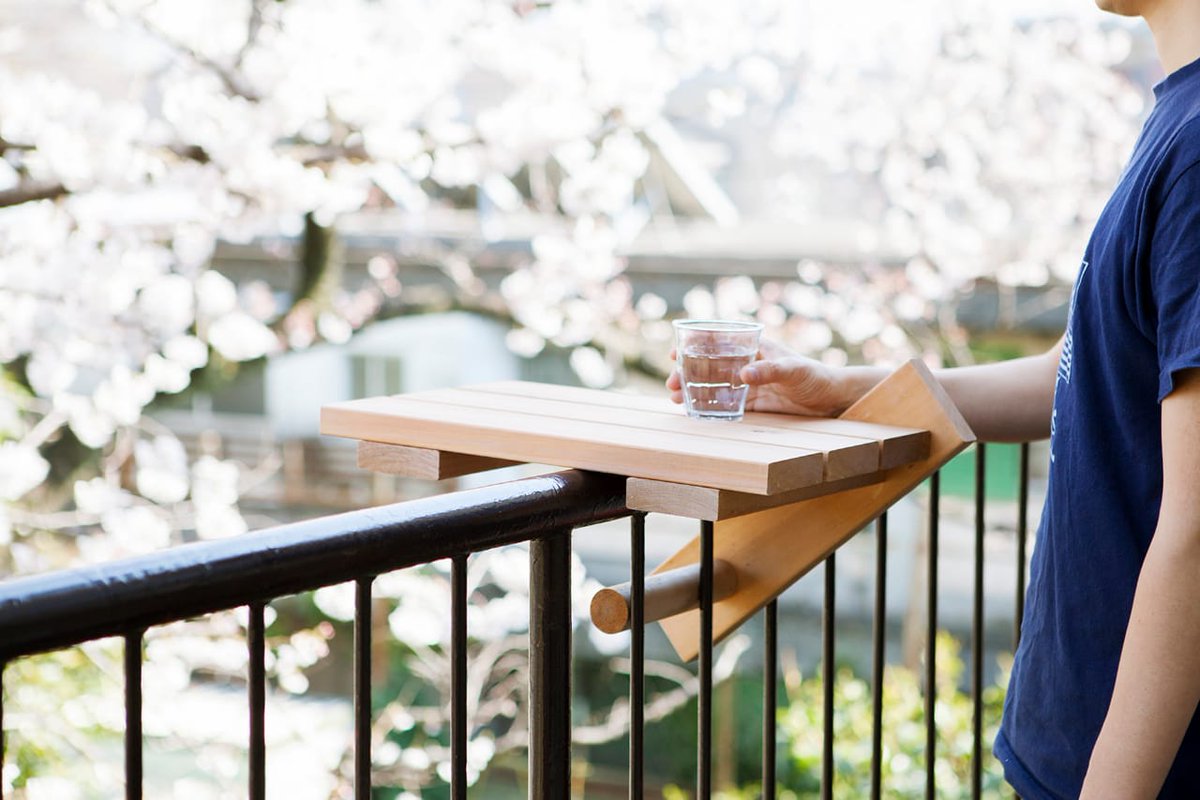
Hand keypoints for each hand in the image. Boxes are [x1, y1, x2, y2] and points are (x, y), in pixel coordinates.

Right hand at [667, 339, 850, 416]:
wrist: (832, 399)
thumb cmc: (815, 376)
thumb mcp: (793, 370)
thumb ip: (769, 371)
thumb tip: (742, 375)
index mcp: (754, 348)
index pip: (720, 342)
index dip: (695, 345)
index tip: (675, 352)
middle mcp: (748, 364)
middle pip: (711, 365)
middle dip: (688, 372)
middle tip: (671, 383)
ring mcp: (749, 385)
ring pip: (715, 386)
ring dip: (694, 390)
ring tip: (675, 399)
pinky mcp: (755, 404)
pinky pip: (727, 404)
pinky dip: (710, 406)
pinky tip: (694, 411)